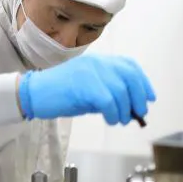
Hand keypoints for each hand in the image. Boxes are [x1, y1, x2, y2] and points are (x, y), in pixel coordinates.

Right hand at [18, 55, 155, 125]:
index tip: (150, 97)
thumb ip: (107, 92)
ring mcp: (91, 72)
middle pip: (129, 77)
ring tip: (118, 120)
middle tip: (138, 113)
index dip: (143, 82)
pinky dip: (113, 114)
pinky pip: (109, 101)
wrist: (33, 93)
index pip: (129, 66)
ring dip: (124, 110)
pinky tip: (109, 119)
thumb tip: (129, 107)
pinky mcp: (85, 85)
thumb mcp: (87, 89)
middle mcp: (97, 63)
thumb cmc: (58, 94)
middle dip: (138, 98)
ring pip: (121, 92)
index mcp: (98, 61)